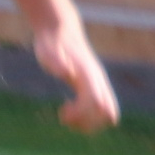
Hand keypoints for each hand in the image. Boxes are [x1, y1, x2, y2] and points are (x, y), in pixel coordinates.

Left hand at [34, 18, 119, 132]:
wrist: (59, 31)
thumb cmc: (51, 42)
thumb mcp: (48, 50)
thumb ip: (56, 61)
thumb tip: (66, 72)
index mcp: (88, 74)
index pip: (96, 102)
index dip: (81, 113)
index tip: (63, 110)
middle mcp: (97, 81)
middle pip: (106, 113)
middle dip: (86, 122)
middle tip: (64, 116)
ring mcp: (97, 85)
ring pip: (106, 115)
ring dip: (87, 123)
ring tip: (65, 116)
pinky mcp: (92, 88)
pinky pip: (101, 110)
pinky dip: (87, 118)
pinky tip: (68, 109)